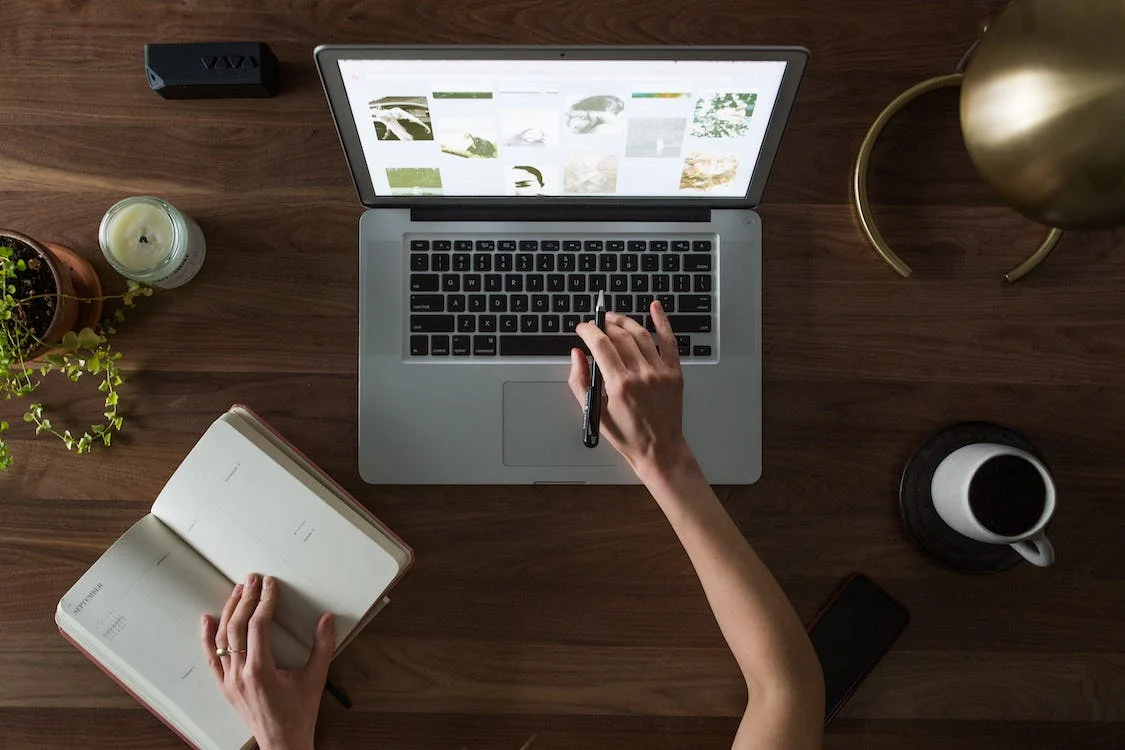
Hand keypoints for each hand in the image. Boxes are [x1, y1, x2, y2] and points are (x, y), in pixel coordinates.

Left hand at [201, 574, 334, 749]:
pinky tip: (207, 619)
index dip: (265, 601)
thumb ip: (322, 646)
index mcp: (261, 671)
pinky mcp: (225, 687)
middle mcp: (240, 675)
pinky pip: (211, 659)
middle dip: (245, 599)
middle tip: (252, 579)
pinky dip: (207, 637)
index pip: (259, 626)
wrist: (282, 743)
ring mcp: (229, 681)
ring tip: (237, 591)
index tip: (270, 585)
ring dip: (228, 612)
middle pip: (237, 628)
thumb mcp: (315, 678)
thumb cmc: (299, 714)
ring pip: (221, 639)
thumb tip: (327, 618)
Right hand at [568, 301, 696, 479]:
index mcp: (620, 385)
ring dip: (624, 322)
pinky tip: (656, 307)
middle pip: (620, 336)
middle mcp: (642, 374)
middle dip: (604, 325)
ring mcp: (660, 372)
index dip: (589, 331)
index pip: (601, 345)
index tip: (582, 328)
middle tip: (595, 325)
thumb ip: (580, 381)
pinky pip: (669, 341)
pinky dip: (663, 322)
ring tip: (613, 318)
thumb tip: (577, 355)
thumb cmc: (627, 435)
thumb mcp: (594, 412)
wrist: (660, 449)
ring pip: (640, 335)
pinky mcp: (674, 373)